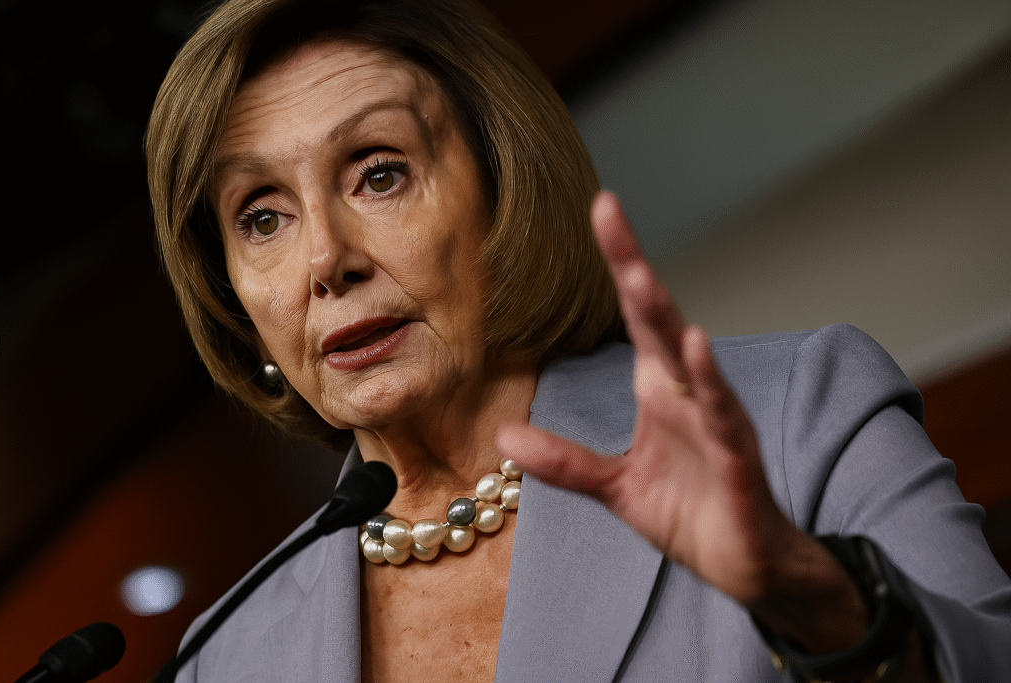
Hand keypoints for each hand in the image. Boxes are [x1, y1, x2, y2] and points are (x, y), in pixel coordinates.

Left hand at [498, 191, 806, 605]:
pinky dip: (710, 384)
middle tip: (608, 213)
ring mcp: (715, 422)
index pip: (636, 317)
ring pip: (691, 361)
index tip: (602, 210)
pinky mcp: (736, 459)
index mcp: (660, 390)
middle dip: (634, 267)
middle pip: (659, 320)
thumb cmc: (689, 511)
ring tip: (639, 278)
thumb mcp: (613, 486)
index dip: (621, 264)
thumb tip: (505, 435)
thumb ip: (563, 460)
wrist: (742, 564)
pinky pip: (722, 417)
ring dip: (666, 319)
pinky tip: (696, 348)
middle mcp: (688, 393)